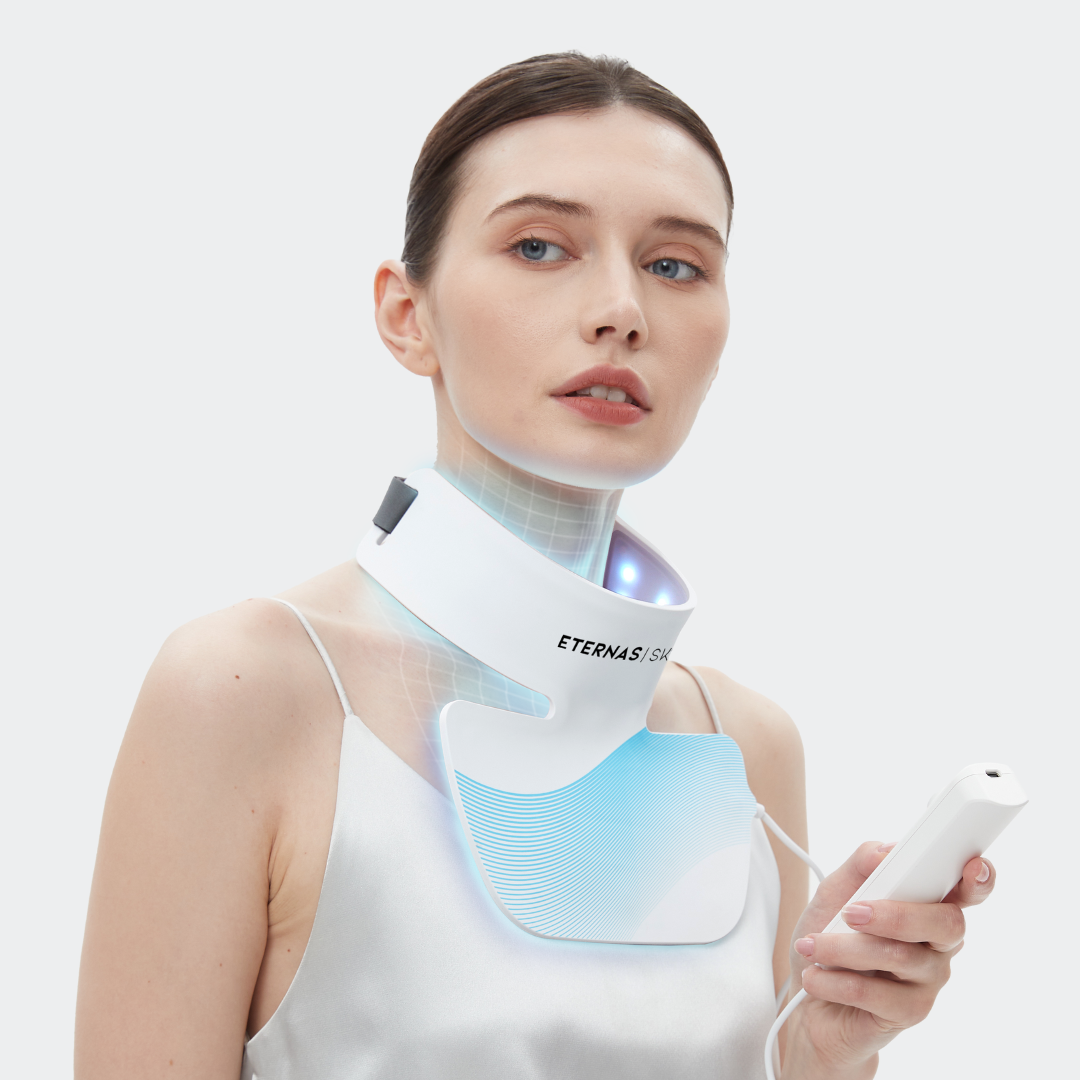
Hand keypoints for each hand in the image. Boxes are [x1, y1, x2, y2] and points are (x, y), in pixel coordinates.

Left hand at [780, 842, 995, 1079]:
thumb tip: (886, 851)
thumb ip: (862, 864)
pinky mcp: (910, 1012)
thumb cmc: (828, 934)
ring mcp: (928, 979)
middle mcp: (938, 942)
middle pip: (947, 924)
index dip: (978, 879)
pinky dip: (835, 981)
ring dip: (844, 948)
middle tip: (850, 913)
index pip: (968, 890)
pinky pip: (875, 993)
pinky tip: (815, 977)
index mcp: (928, 904)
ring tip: (813, 946)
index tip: (973, 866)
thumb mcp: (836, 889)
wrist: (805, 992)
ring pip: (900, 955)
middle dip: (896, 915)